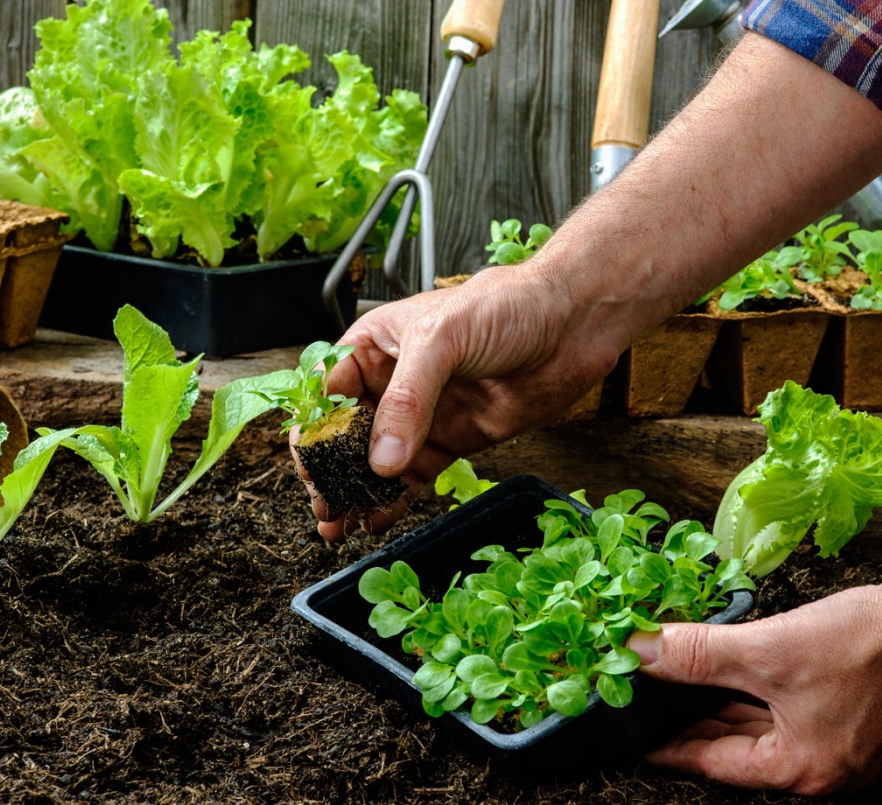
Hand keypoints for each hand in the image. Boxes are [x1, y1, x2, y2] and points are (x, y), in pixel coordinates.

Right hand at [306, 263, 622, 540]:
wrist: (572, 324)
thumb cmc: (506, 306)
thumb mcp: (443, 339)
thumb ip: (408, 399)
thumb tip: (381, 458)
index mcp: (375, 345)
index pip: (327, 392)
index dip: (313, 429)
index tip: (309, 465)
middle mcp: (393, 383)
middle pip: (345, 435)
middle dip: (329, 471)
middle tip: (323, 505)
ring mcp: (423, 416)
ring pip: (376, 462)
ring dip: (355, 493)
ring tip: (338, 523)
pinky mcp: (452, 441)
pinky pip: (413, 477)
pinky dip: (393, 501)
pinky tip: (376, 520)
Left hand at [628, 576, 881, 793]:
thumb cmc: (871, 642)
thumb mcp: (769, 649)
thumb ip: (697, 655)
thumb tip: (638, 654)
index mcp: (801, 772)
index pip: (712, 764)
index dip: (667, 746)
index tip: (630, 735)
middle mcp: (824, 773)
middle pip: (738, 750)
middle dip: (692, 723)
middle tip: (647, 703)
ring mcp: (846, 751)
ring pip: (765, 731)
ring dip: (724, 707)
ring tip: (680, 686)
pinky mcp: (860, 723)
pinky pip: (792, 716)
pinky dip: (759, 697)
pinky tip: (736, 672)